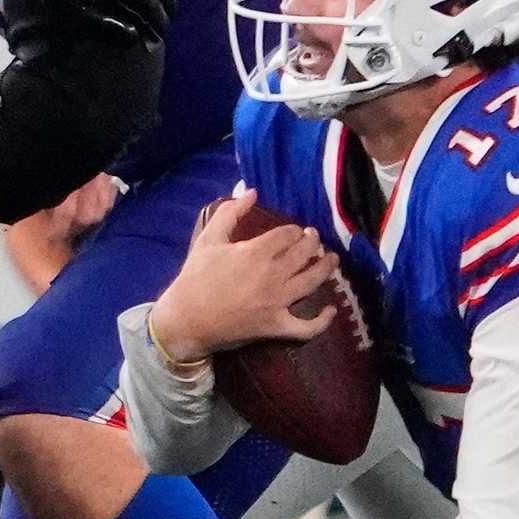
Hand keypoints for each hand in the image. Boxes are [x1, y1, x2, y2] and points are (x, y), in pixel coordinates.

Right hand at [147, 190, 338, 362]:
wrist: (186, 319)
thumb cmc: (195, 277)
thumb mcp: (208, 239)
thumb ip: (229, 212)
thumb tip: (251, 192)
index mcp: (255, 252)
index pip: (288, 234)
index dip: (295, 230)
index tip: (296, 231)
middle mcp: (272, 275)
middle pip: (304, 253)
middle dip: (313, 242)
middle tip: (314, 239)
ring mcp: (277, 302)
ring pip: (313, 282)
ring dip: (327, 268)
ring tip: (332, 259)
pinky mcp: (277, 326)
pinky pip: (307, 326)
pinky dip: (323, 320)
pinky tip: (332, 309)